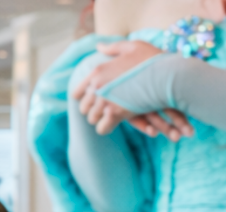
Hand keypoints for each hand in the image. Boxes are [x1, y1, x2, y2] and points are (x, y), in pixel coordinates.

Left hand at [73, 40, 192, 139]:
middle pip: (84, 108)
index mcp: (97, 72)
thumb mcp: (134, 46)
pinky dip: (107, 128)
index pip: (77, 93)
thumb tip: (99, 46)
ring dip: (101, 118)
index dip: (84, 98)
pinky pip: (101, 129)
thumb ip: (114, 48)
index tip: (95, 100)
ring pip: (92, 119)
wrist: (170, 74)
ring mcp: (105, 101)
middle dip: (93, 109)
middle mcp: (97, 87)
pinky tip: (115, 123)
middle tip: (107, 108)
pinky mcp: (115, 114)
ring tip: (113, 115)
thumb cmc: (153, 59)